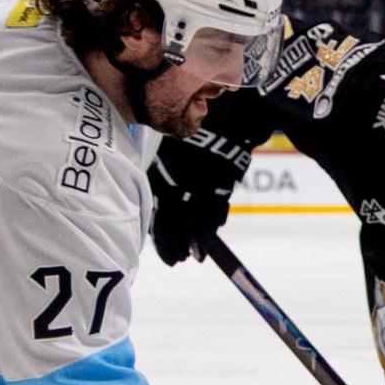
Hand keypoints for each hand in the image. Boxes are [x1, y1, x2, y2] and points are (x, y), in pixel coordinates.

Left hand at [148, 130, 252, 266]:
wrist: (221, 123)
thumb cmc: (185, 139)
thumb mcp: (165, 157)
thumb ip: (159, 183)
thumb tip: (157, 208)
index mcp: (168, 184)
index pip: (164, 222)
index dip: (165, 243)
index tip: (168, 258)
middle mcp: (187, 191)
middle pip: (182, 228)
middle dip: (179, 247)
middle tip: (178, 260)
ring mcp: (209, 192)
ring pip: (203, 224)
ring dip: (198, 243)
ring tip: (195, 257)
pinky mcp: (226, 188)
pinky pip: (219, 211)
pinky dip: (214, 224)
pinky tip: (211, 233)